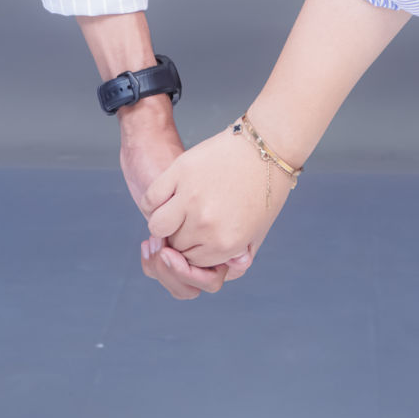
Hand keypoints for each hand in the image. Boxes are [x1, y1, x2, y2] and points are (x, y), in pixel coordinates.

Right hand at [141, 123, 295, 268]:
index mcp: (226, 244)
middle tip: (190, 219)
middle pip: (174, 246)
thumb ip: (237, 258)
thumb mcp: (258, 232)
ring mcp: (190, 198)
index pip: (192, 263)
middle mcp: (206, 225)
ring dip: (164, 222)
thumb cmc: (264, 188)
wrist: (268, 145)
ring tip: (176, 210)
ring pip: (158, 227)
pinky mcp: (179, 171)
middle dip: (180, 236)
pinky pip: (150, 200)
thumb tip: (221, 272)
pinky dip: (153, 203)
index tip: (197, 237)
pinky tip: (166, 198)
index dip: (193, 251)